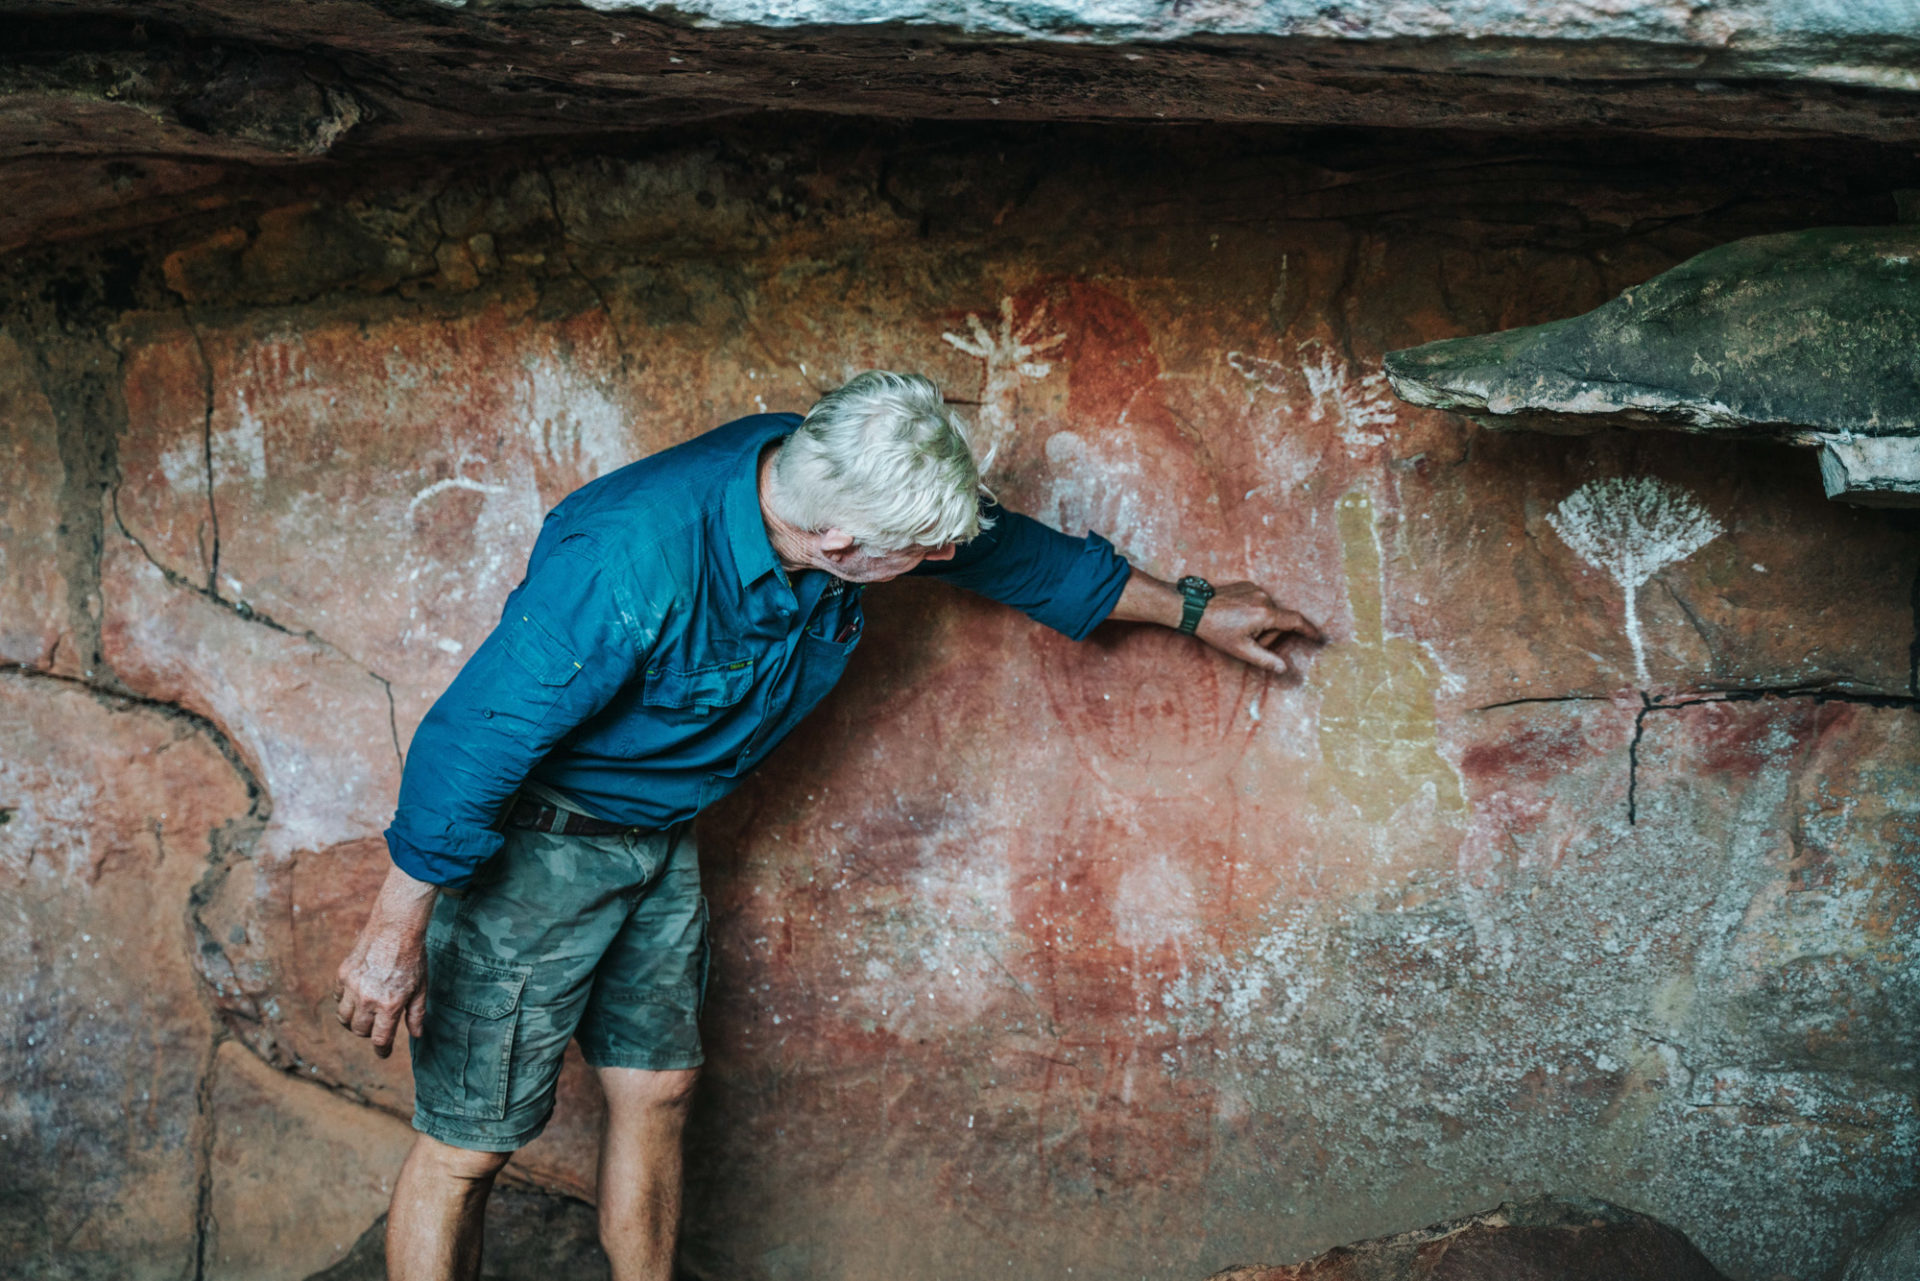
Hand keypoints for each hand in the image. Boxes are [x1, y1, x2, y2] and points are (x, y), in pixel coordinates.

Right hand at [334, 865, 437, 1058]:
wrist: (396, 928)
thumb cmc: (412, 958)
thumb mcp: (421, 987)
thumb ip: (417, 1013)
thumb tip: (416, 1034)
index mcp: (389, 1004)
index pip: (380, 1039)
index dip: (382, 1050)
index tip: (383, 1052)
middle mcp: (367, 999)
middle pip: (359, 1030)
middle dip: (368, 1033)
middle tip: (377, 1026)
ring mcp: (352, 986)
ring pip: (344, 1017)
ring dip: (353, 1020)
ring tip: (365, 1014)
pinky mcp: (343, 974)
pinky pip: (338, 998)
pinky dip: (346, 1002)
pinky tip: (358, 995)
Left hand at [1111, 569, 1324, 675]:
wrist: (1193, 607)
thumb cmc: (1216, 630)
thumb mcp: (1241, 650)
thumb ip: (1265, 660)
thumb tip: (1284, 669)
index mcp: (1266, 613)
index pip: (1296, 622)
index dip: (1310, 631)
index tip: (1321, 638)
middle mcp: (1264, 597)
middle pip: (1279, 621)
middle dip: (1269, 635)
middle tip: (1249, 642)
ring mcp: (1255, 589)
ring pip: (1269, 612)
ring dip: (1261, 624)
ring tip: (1238, 629)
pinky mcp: (1246, 584)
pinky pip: (1258, 602)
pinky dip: (1253, 613)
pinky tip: (1235, 618)